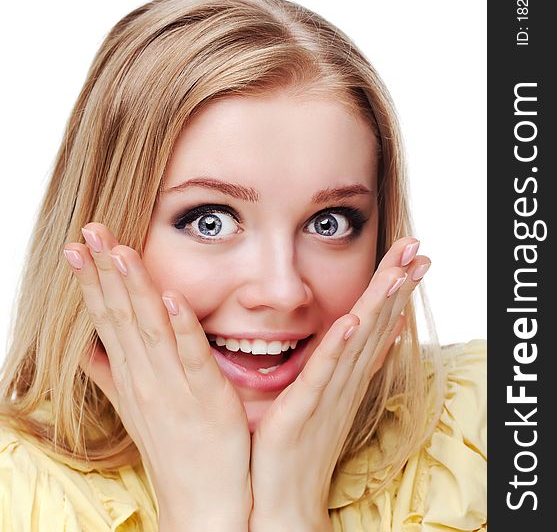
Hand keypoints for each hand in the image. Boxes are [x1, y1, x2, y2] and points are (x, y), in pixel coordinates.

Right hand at [63, 222, 251, 529]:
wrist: (203, 500)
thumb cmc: (173, 446)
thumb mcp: (135, 408)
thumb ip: (112, 375)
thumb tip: (88, 349)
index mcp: (131, 375)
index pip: (106, 318)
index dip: (92, 281)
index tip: (78, 247)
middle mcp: (145, 377)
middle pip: (121, 316)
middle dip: (105, 271)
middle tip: (90, 231)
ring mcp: (174, 388)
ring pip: (150, 329)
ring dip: (136, 289)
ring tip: (122, 252)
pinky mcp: (207, 398)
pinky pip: (193, 358)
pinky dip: (182, 328)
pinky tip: (173, 298)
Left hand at [248, 237, 429, 529]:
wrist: (285, 500)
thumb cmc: (300, 447)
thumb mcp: (327, 397)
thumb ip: (347, 364)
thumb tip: (376, 335)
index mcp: (349, 375)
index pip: (378, 322)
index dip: (396, 288)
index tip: (412, 256)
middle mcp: (346, 380)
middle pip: (376, 323)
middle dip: (396, 284)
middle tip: (418, 249)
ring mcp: (329, 394)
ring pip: (358, 342)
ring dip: (379, 306)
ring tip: (398, 273)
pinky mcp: (303, 409)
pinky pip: (323, 374)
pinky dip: (338, 347)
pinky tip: (351, 321)